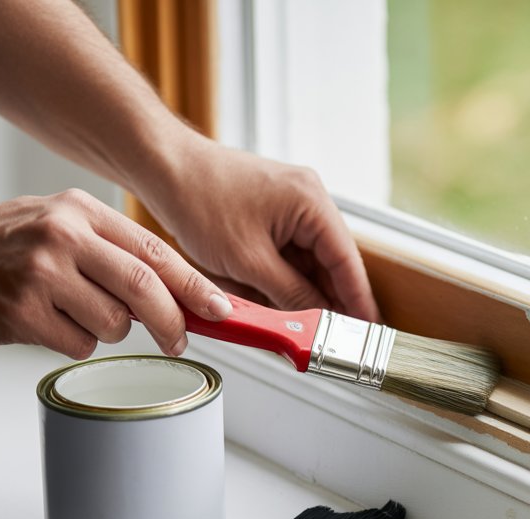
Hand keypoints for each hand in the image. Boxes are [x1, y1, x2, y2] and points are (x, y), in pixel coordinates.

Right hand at [0, 188, 231, 358]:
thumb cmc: (1, 245)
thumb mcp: (62, 223)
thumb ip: (114, 250)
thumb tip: (178, 290)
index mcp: (82, 212)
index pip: (156, 251)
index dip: (195, 286)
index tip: (221, 308)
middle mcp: (65, 236)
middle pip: (145, 288)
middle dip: (172, 322)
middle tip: (178, 340)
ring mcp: (43, 274)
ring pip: (115, 324)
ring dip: (107, 331)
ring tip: (72, 313)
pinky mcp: (23, 312)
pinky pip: (79, 345)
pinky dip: (73, 343)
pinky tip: (47, 324)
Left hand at [140, 139, 380, 321]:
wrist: (162, 167)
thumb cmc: (198, 197)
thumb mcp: (248, 261)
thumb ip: (290, 295)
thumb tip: (317, 322)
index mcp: (311, 202)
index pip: (346, 261)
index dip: (358, 300)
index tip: (367, 331)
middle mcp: (308, 200)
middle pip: (330, 263)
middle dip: (328, 300)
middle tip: (331, 338)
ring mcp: (290, 206)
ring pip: (308, 263)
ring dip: (302, 292)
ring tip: (300, 326)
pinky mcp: (271, 214)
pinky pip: (288, 255)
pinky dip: (283, 280)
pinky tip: (276, 303)